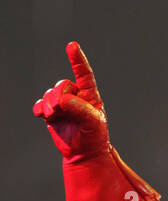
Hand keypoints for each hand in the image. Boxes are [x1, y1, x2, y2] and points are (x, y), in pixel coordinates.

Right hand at [32, 41, 159, 200]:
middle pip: (61, 85)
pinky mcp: (52, 114)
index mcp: (89, 95)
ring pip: (50, 94)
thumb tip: (63, 99)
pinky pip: (41, 105)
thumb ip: (80, 109)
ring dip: (50, 104)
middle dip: (58, 96)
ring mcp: (62, 104)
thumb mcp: (93, 123)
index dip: (77, 59)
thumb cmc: (95, 137)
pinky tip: (41, 115)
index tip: (72, 45)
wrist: (84, 154)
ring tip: (54, 115)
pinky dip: (39, 108)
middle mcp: (75, 96)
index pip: (84, 74)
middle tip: (59, 109)